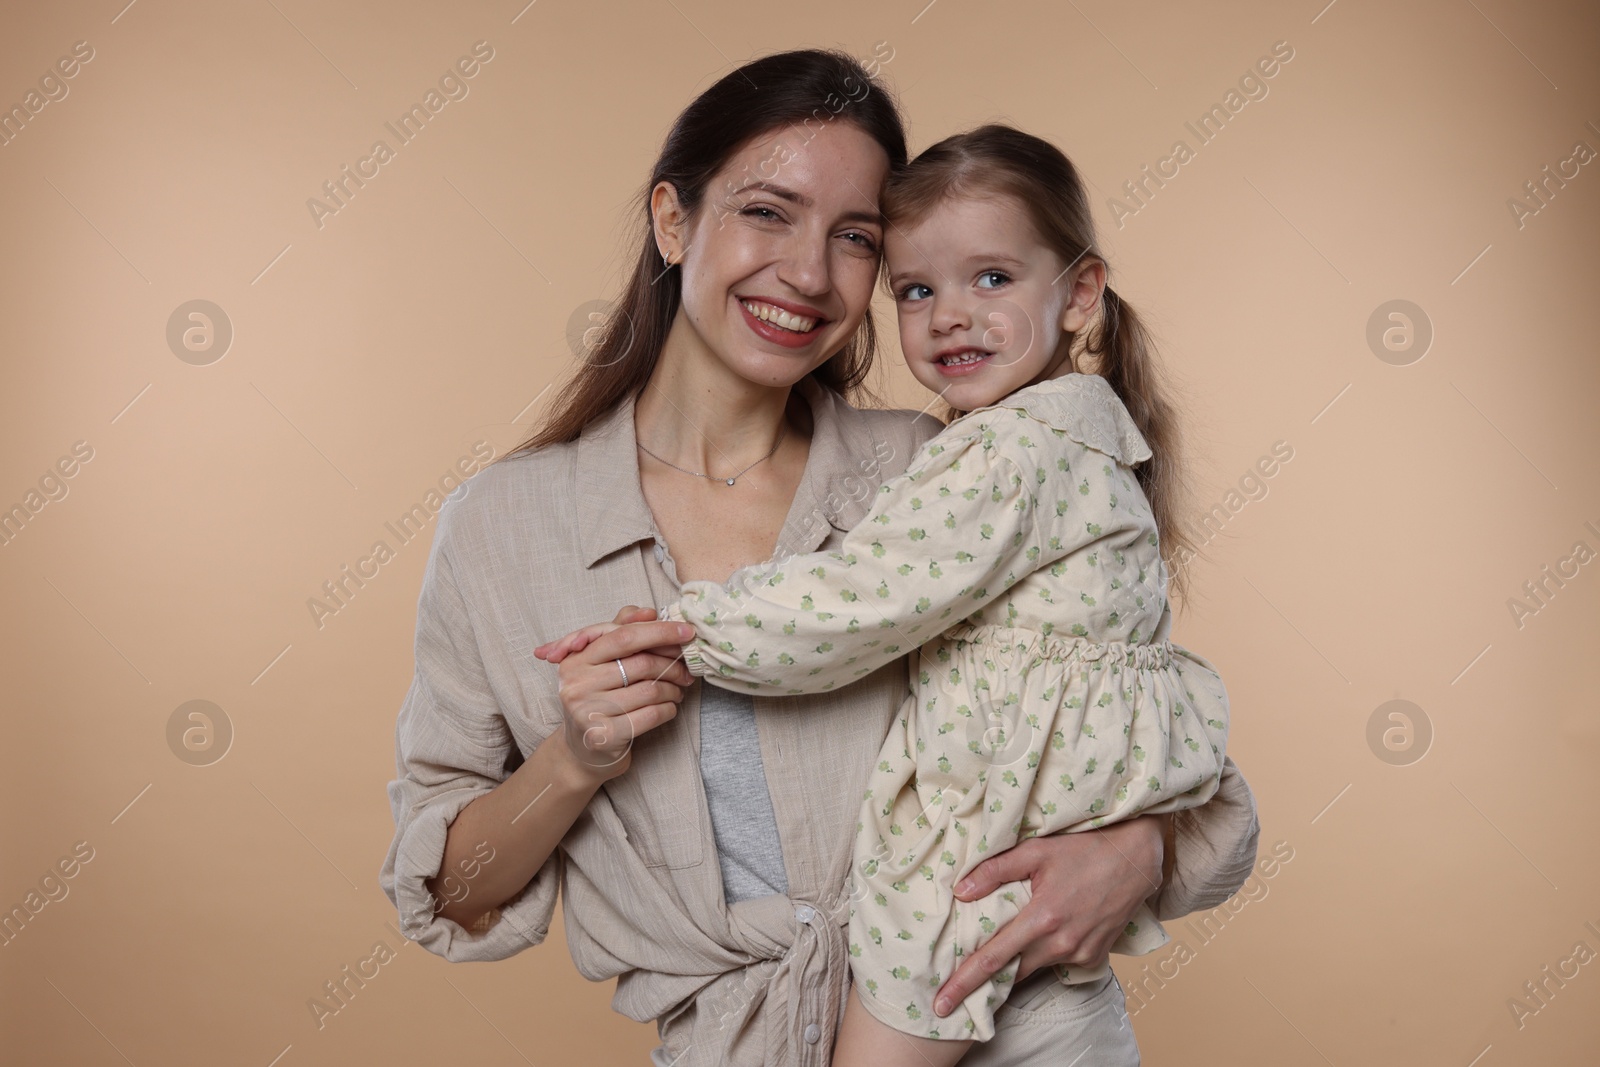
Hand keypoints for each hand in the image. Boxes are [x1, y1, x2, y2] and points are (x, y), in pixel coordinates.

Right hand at [545, 608, 695, 784]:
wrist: (585, 748)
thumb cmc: (600, 696)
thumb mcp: (604, 660)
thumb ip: (623, 630)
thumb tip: (649, 611)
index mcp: (576, 659)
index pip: (623, 636)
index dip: (658, 631)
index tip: (686, 631)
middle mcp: (576, 684)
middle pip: (640, 663)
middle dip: (672, 665)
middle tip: (686, 671)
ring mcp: (588, 711)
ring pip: (650, 690)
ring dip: (673, 689)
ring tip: (678, 690)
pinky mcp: (604, 736)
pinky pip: (651, 715)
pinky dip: (669, 709)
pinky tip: (669, 708)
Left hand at [931, 815, 1165, 1016]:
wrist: (1136, 858)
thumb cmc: (1084, 849)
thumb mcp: (1036, 850)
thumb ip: (995, 871)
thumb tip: (960, 891)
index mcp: (1042, 918)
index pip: (993, 958)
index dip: (964, 983)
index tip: (942, 1003)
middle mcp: (1062, 942)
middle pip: (1011, 973)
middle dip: (982, 986)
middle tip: (952, 995)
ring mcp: (1080, 953)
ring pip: (1034, 967)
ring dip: (1014, 965)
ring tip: (993, 960)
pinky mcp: (1093, 956)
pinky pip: (1057, 962)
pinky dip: (1042, 955)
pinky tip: (1038, 938)